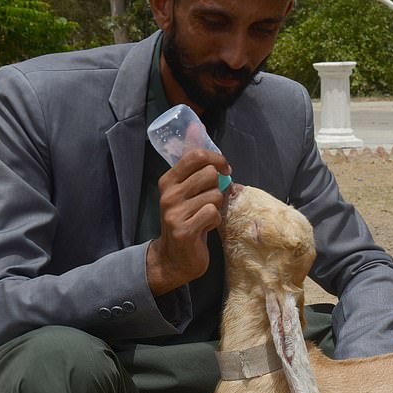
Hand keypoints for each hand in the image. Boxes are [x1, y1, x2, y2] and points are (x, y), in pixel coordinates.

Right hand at [146, 147, 231, 295]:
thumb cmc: (186, 220)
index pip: (196, 155)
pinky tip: (205, 227)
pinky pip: (213, 214)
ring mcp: (175, 213)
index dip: (217, 159)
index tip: (224, 170)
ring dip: (216, 207)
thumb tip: (202, 135)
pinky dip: (215, 221)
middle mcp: (169, 195)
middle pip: (209, 174)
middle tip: (210, 201)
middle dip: (217, 187)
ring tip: (205, 216)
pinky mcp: (184, 230)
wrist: (173, 258)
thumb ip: (195, 168)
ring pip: (214, 195)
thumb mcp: (186, 192)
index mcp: (168, 181)